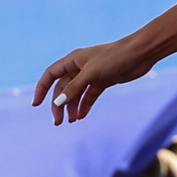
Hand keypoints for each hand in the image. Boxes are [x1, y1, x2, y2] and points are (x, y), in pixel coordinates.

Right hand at [33, 39, 155, 124]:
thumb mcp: (91, 73)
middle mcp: (79, 67)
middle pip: (63, 88)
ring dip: (72, 107)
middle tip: (58, 121)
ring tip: (71, 121)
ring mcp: (91, 75)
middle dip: (59, 104)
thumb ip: (74, 88)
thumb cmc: (115, 57)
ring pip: (76, 94)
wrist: (140, 54)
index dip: (41, 89)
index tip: (36, 104)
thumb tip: (57, 103)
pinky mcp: (103, 81)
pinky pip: (89, 96)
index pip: (50, 75)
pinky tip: (81, 115)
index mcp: (73, 60)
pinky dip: (84, 105)